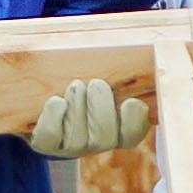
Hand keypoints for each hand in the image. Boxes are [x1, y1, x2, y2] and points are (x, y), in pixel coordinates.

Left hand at [29, 76, 151, 158]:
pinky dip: (54, 115)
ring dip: (78, 104)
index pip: (131, 136)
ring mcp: (69, 146)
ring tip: (76, 85)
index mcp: (115, 130)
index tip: (130, 101)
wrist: (46, 104)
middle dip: (101, 105)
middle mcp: (94, 143)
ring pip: (77, 135)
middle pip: (104, 136)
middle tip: (96, 84)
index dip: (134, 122)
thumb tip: (148, 46)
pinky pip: (49, 135)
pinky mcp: (44, 144)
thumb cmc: (85, 85)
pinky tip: (57, 101)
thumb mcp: (105, 80)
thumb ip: (122, 74)